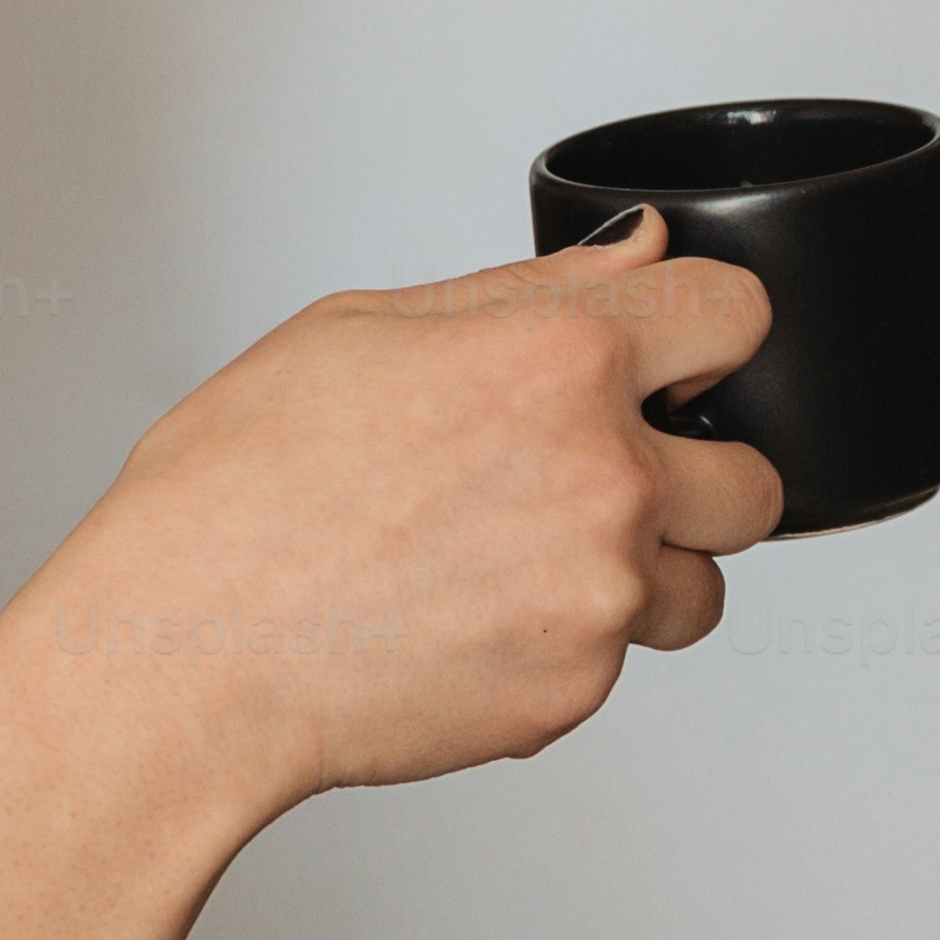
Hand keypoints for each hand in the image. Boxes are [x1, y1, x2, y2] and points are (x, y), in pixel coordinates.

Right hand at [0, 206, 784, 821]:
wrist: (183, 652)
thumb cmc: (237, 492)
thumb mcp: (365, 330)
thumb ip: (532, 290)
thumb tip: (639, 250)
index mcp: (560, 358)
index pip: (740, 314)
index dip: (706, 334)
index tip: (676, 361)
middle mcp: (606, 474)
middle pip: (756, 479)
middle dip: (695, 477)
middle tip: (596, 484)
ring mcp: (599, 591)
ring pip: (700, 587)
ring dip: (642, 576)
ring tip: (517, 566)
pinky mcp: (575, 688)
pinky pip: (615, 661)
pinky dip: (559, 647)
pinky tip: (463, 622)